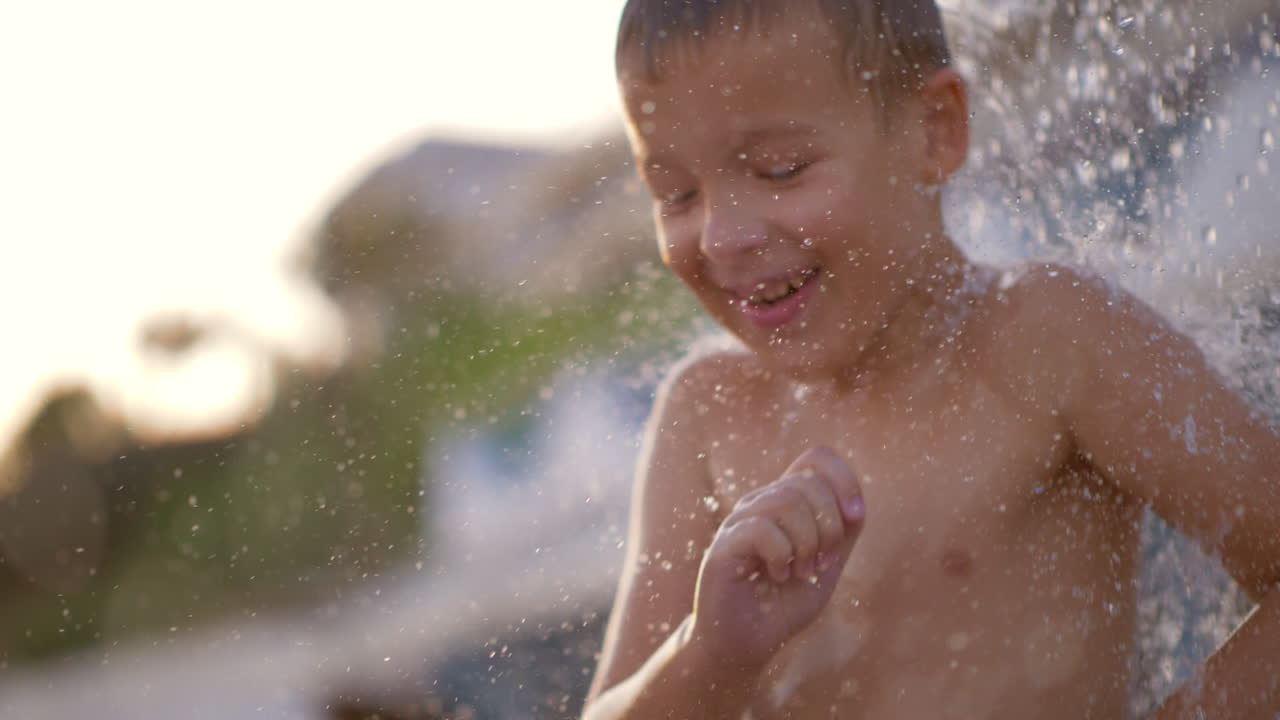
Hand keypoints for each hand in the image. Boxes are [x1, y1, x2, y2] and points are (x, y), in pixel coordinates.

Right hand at [690, 446, 865, 668]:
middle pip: (809, 482)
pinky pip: (763, 529)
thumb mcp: (827, 565)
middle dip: (830, 527)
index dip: (845, 479)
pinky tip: (779, 575)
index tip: (855, 518)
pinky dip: (783, 556)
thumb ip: (842, 533)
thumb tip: (854, 506)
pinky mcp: (724, 544)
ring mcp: (740, 520)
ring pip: (787, 501)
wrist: (748, 643)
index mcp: (787, 500)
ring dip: (807, 544)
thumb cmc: (784, 603)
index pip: (817, 457)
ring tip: (800, 572)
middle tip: (823, 563)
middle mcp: (762, 502)